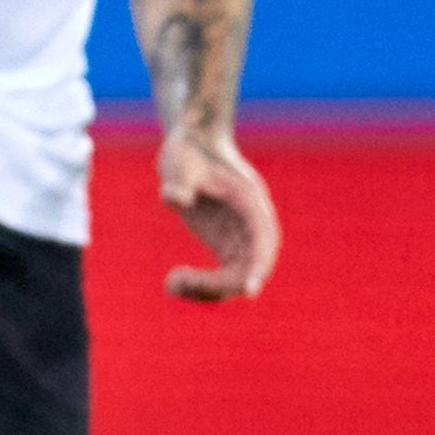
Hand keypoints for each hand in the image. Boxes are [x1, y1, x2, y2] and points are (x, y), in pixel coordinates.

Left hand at [158, 127, 278, 301]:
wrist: (192, 144)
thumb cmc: (189, 150)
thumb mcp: (180, 161)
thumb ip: (179, 180)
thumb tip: (175, 199)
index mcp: (250, 202)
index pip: (262, 241)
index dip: (258, 267)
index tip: (249, 289)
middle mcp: (253, 224)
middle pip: (251, 267)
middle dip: (220, 284)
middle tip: (176, 281)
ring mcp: (242, 237)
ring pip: (237, 277)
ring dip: (208, 290)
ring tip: (171, 284)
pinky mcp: (227, 245)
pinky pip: (223, 276)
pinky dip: (202, 285)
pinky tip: (173, 282)